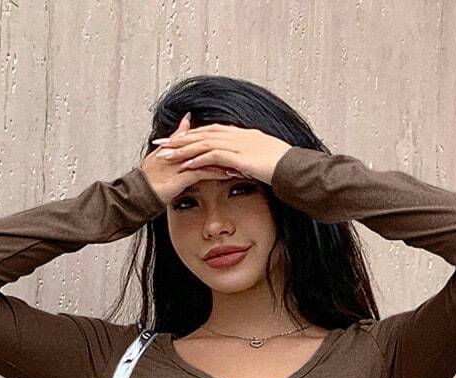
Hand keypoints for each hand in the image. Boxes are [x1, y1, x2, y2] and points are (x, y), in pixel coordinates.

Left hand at [138, 113, 292, 202]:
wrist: (294, 168)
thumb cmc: (281, 167)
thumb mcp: (258, 161)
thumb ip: (244, 160)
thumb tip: (234, 166)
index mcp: (240, 135)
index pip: (209, 131)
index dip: (190, 135)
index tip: (173, 140)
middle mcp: (237, 135)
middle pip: (202, 133)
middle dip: (179, 139)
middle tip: (160, 144)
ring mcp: (238, 143)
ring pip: (204, 142)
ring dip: (184, 148)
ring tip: (167, 155)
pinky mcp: (241, 155)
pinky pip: (216, 155)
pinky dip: (200, 158)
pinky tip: (187, 164)